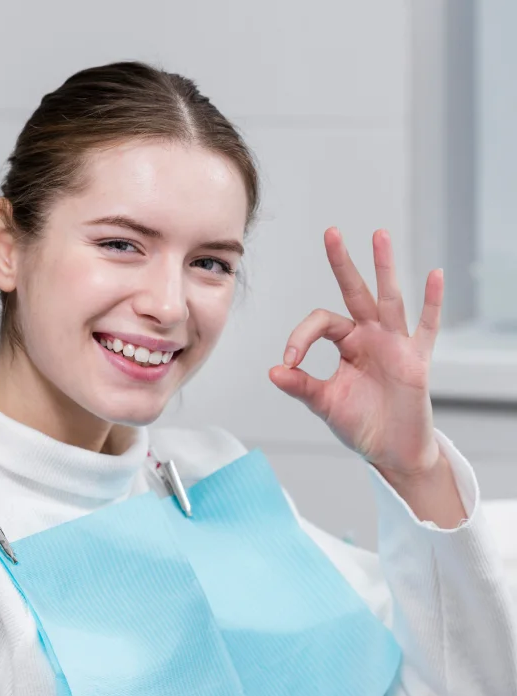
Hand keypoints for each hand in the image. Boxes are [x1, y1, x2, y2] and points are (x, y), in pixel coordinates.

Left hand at [269, 228, 442, 480]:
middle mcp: (371, 336)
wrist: (390, 451)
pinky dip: (432, 302)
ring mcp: (396, 344)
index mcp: (347, 343)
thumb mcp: (325, 404)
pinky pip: (427, 327)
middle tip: (331, 232)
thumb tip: (273, 370)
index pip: (321, 323)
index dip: (301, 337)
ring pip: (389, 299)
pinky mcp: (417, 359)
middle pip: (355, 292)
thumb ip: (301, 386)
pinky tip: (434, 275)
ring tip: (378, 235)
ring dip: (384, 268)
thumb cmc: (360, 424)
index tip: (289, 362)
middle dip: (343, 263)